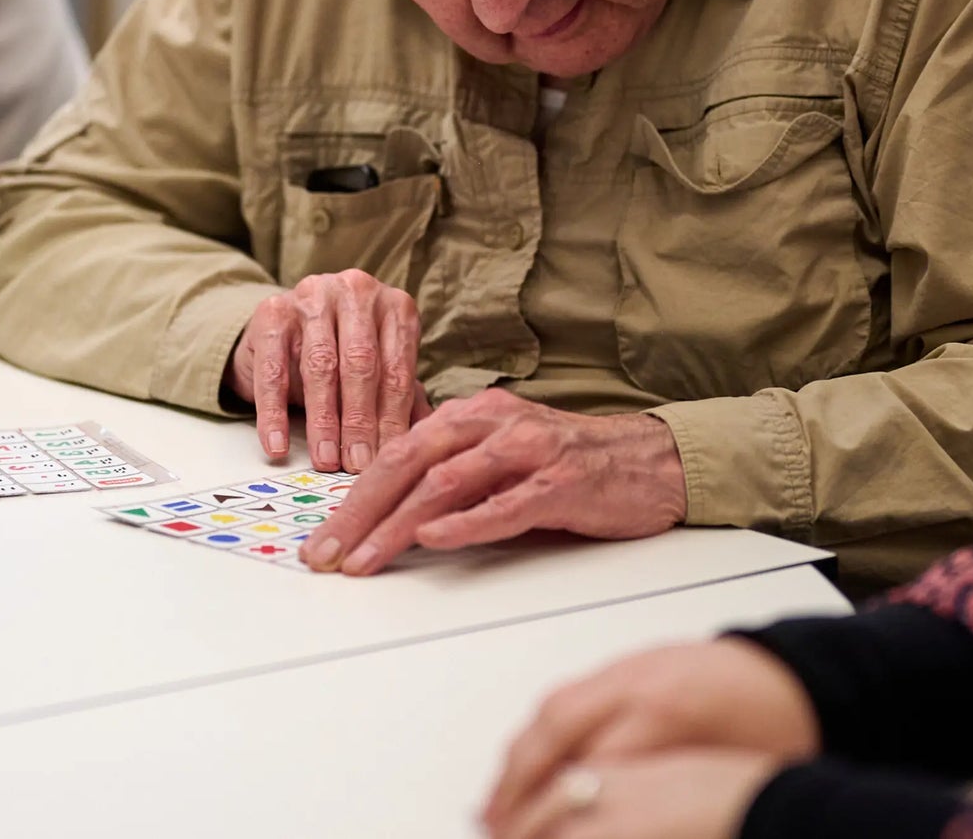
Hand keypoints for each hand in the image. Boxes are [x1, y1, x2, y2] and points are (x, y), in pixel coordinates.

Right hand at [225, 269, 430, 472]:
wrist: (286, 327)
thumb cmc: (343, 353)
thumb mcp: (380, 368)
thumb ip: (404, 399)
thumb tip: (426, 441)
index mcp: (394, 305)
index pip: (396, 369)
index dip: (392, 419)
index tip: (387, 459)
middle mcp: (356, 291)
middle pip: (361, 364)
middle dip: (360, 422)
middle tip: (358, 464)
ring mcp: (312, 296)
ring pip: (320, 366)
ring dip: (323, 420)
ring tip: (325, 460)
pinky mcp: (272, 311)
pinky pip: (273, 369)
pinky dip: (274, 412)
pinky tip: (278, 444)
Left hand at [300, 388, 686, 574]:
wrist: (650, 460)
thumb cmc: (570, 463)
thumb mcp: (501, 455)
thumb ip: (452, 469)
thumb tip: (389, 505)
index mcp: (473, 415)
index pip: (397, 451)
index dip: (352, 494)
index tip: (321, 537)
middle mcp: (494, 423)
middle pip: (410, 461)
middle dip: (359, 511)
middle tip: (324, 553)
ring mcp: (528, 451)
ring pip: (447, 482)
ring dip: (398, 524)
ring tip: (364, 558)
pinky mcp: (561, 483)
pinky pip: (506, 504)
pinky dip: (466, 521)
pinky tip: (433, 537)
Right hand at [483, 640, 819, 830]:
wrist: (792, 675)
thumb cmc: (775, 731)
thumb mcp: (730, 775)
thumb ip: (668, 794)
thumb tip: (604, 819)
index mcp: (667, 710)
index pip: (591, 762)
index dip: (555, 809)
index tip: (527, 837)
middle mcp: (637, 681)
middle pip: (557, 726)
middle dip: (516, 781)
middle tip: (492, 825)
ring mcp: (629, 667)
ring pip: (554, 706)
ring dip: (519, 755)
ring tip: (495, 802)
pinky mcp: (628, 665)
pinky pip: (569, 694)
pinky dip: (540, 731)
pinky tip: (527, 762)